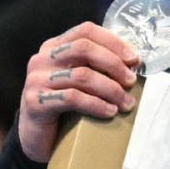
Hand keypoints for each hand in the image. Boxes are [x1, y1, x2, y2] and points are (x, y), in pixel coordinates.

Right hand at [19, 24, 139, 162]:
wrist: (38, 137)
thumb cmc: (66, 106)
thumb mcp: (80, 81)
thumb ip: (96, 67)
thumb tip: (133, 64)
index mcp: (55, 46)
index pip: (86, 31)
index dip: (114, 42)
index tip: (134, 60)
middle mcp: (43, 58)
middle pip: (84, 48)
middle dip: (114, 64)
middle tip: (131, 82)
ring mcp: (36, 79)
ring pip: (82, 75)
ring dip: (111, 89)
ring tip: (127, 103)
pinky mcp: (35, 101)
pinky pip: (73, 98)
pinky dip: (97, 104)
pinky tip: (110, 112)